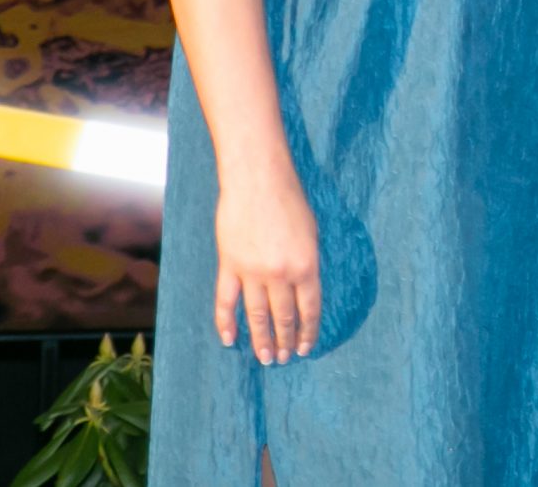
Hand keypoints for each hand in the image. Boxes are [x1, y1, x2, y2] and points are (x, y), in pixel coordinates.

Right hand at [215, 164, 320, 363]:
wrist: (258, 180)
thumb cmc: (290, 200)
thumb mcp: (311, 234)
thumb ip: (306, 263)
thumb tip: (301, 290)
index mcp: (307, 265)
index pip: (309, 309)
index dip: (308, 331)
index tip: (306, 347)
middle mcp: (281, 274)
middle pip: (284, 317)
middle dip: (286, 340)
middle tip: (284, 359)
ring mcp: (253, 272)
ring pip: (257, 315)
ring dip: (261, 339)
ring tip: (265, 358)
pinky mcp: (229, 265)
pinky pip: (226, 301)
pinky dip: (226, 322)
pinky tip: (229, 339)